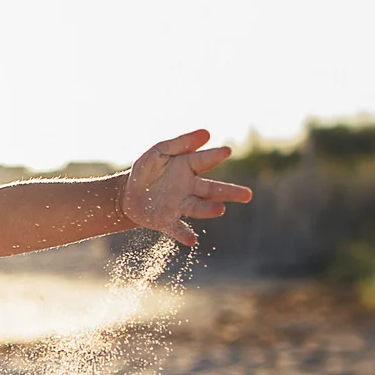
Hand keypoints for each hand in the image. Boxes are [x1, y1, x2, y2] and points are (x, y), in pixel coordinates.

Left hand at [121, 129, 253, 245]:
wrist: (127, 194)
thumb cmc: (146, 170)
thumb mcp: (159, 152)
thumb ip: (180, 143)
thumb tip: (207, 133)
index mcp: (188, 168)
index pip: (204, 161)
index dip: (214, 155)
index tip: (226, 151)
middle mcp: (189, 188)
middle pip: (213, 190)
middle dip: (230, 192)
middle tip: (247, 195)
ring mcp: (180, 205)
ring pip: (198, 208)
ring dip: (209, 209)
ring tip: (220, 209)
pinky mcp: (167, 221)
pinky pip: (177, 228)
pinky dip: (184, 234)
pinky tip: (191, 241)